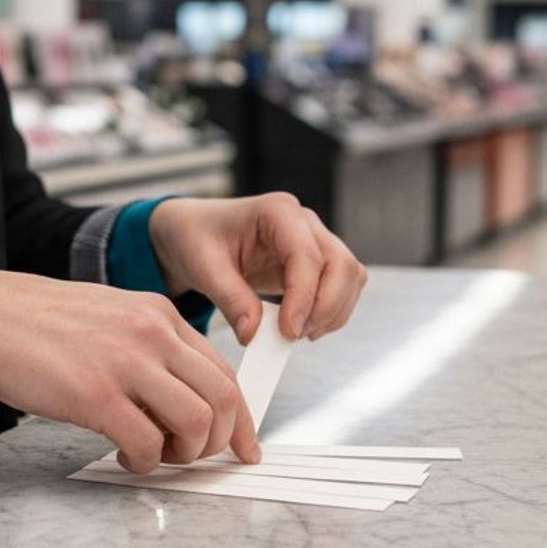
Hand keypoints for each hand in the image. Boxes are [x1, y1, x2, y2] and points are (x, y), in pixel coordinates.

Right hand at [0, 268, 260, 472]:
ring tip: (156, 455)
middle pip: (222, 399)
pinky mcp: (96, 395)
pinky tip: (124, 455)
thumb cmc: (35, 324)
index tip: (240, 445)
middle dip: (216, 442)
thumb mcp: (110, 318)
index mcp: (159, 314)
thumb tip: (179, 398)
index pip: (224, 371)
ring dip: (184, 454)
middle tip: (191, 457)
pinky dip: (145, 461)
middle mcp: (151, 334)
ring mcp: (126, 363)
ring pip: (196, 423)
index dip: (239, 418)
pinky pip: (147, 442)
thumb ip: (149, 349)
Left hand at [147, 193, 367, 344]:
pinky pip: (341, 287)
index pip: (307, 255)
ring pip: (350, 276)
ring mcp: (314, 240)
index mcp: (277, 211)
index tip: (288, 332)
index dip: (304, 297)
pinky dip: (330, 311)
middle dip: (326, 307)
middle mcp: (303, 222)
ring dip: (332, 312)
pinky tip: (301, 326)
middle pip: (342, 265)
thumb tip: (253, 335)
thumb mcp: (203, 268)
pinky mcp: (316, 262)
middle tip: (293, 336)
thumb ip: (230, 299)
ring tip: (296, 334)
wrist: (196, 233)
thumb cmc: (198, 239)